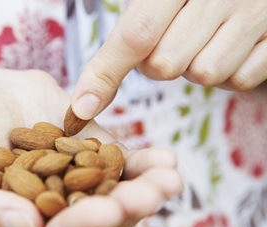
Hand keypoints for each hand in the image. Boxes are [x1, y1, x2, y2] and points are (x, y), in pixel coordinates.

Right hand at [0, 69, 182, 226]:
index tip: (103, 211)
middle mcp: (57, 215)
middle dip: (125, 213)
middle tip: (149, 195)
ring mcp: (82, 186)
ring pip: (119, 200)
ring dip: (146, 192)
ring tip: (167, 179)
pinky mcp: (97, 157)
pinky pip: (125, 167)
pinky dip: (146, 166)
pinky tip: (164, 160)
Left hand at [71, 0, 266, 119]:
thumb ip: (131, 25)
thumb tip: (86, 92)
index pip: (136, 34)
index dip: (106, 72)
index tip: (83, 107)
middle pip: (165, 64)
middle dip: (157, 63)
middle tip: (170, 39)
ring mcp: (256, 15)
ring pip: (204, 74)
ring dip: (195, 66)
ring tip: (204, 39)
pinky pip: (239, 79)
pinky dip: (228, 73)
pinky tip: (230, 47)